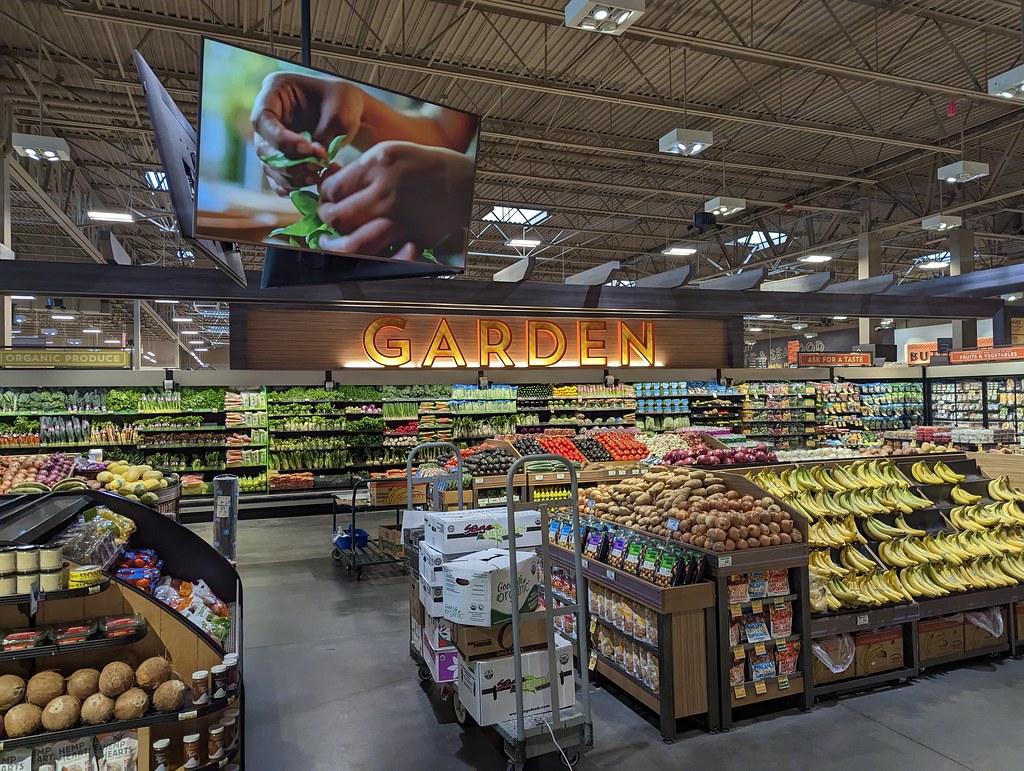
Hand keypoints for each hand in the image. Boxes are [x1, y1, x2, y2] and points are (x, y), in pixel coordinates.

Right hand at [250, 72, 362, 194]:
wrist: (350, 113)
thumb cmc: (345, 104)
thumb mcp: (339, 114)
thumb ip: (323, 137)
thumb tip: (310, 163)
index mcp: (276, 90)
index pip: (263, 118)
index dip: (281, 139)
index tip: (308, 149)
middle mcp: (268, 114)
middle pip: (263, 146)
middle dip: (290, 162)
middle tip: (316, 167)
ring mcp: (271, 137)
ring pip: (269, 165)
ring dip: (292, 177)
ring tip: (318, 176)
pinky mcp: (279, 156)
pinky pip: (276, 177)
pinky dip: (290, 186)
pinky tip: (306, 188)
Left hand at [316, 141, 473, 255]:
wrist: (462, 182)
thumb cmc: (423, 165)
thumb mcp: (389, 151)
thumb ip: (358, 168)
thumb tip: (328, 180)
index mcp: (378, 165)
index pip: (333, 189)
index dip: (323, 195)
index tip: (327, 197)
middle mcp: (387, 193)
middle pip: (337, 218)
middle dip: (326, 220)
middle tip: (327, 218)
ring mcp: (400, 220)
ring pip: (354, 245)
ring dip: (337, 247)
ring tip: (331, 243)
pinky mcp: (413, 239)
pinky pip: (382, 258)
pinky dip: (369, 258)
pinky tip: (362, 251)